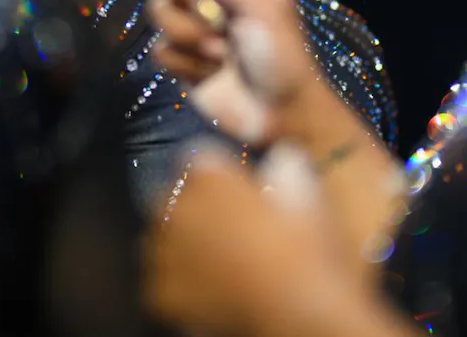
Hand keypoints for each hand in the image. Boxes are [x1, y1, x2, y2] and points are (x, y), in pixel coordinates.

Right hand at [143, 0, 323, 147]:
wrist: (281, 118)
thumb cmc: (283, 58)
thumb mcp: (256, 10)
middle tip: (219, 24)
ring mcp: (199, 25)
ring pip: (161, 11)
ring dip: (189, 36)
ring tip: (220, 54)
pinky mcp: (185, 57)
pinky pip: (159, 48)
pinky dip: (183, 63)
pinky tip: (209, 74)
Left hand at [147, 146, 390, 336]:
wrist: (295, 308)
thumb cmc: (305, 247)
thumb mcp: (305, 195)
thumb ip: (284, 171)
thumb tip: (280, 163)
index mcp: (210, 174)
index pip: (198, 158)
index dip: (217, 174)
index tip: (233, 189)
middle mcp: (178, 206)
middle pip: (175, 197)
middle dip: (194, 207)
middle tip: (228, 230)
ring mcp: (164, 251)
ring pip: (162, 238)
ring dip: (183, 244)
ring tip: (219, 262)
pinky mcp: (161, 291)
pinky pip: (163, 279)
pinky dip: (181, 283)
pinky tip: (210, 290)